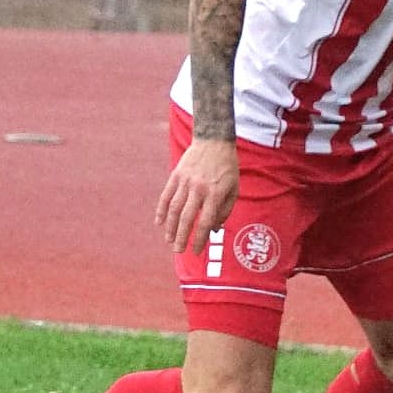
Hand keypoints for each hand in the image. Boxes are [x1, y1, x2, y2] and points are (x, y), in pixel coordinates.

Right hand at [155, 138, 238, 253]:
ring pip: (174, 209)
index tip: (196, 251)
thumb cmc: (227, 168)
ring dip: (170, 227)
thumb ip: (225, 210)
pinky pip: (166, 196)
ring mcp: (185, 181)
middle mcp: (199, 188)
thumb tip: (213, 229)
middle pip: (187, 218)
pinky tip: (159, 223)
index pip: (205, 221)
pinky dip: (161, 210)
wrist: (214, 142)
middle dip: (181, 237)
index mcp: (215, 193)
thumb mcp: (234, 189)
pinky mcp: (176, 175)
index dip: (200, 239)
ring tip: (169, 240)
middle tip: (178, 251)